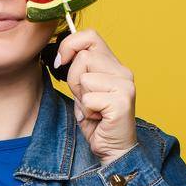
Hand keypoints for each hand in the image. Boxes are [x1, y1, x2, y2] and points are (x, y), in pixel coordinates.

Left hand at [54, 29, 136, 165]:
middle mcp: (123, 71)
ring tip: (93, 109)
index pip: (90, 36)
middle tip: (84, 98)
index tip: (60, 62)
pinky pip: (88, 99)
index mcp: (115, 65)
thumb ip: (78, 69)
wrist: (113, 149)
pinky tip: (98, 119)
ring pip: (84, 77)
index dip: (70, 45)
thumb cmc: (96, 120)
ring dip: (81, 97)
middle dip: (73, 79)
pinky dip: (86, 112)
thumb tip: (63, 52)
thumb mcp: (83, 89)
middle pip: (83, 56)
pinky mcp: (122, 102)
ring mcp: (125, 85)